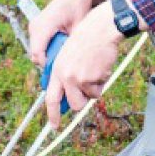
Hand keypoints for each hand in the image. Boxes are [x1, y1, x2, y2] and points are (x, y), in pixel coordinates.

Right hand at [28, 0, 106, 66]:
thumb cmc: (79, 6)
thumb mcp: (78, 27)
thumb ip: (71, 46)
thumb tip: (70, 64)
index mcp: (43, 26)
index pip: (37, 54)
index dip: (48, 66)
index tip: (62, 70)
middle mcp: (35, 26)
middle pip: (35, 55)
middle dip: (48, 62)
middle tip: (65, 64)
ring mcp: (34, 26)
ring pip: (36, 50)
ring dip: (48, 56)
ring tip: (64, 54)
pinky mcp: (36, 27)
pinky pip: (38, 44)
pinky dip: (47, 49)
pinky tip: (61, 47)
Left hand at [45, 1, 121, 126]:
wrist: (100, 29)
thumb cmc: (86, 40)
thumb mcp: (68, 55)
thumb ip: (65, 74)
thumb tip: (68, 97)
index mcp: (57, 70)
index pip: (51, 98)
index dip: (52, 115)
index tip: (54, 126)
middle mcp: (65, 76)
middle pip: (75, 104)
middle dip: (83, 102)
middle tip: (88, 91)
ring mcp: (79, 78)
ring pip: (90, 97)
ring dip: (95, 88)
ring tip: (95, 69)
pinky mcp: (92, 77)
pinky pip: (100, 88)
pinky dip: (103, 80)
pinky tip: (101, 65)